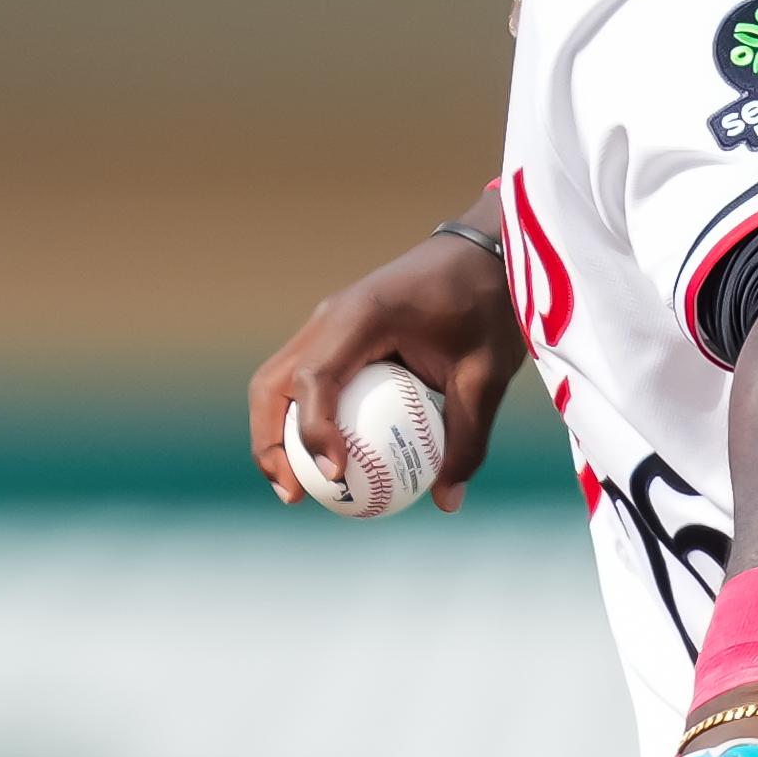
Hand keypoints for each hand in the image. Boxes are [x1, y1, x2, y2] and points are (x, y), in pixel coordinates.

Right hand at [246, 201, 522, 511]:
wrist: (483, 253)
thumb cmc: (486, 307)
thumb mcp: (486, 374)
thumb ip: (467, 436)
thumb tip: (447, 503)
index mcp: (363, 314)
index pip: (315, 376)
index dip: (315, 429)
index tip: (338, 474)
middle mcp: (331, 316)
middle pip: (272, 382)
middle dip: (270, 442)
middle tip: (295, 495)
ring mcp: (327, 324)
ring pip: (276, 382)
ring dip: (275, 435)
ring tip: (298, 490)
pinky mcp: (334, 335)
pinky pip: (303, 381)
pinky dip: (300, 420)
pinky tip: (326, 464)